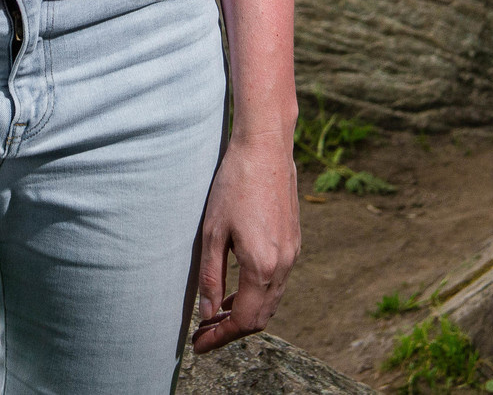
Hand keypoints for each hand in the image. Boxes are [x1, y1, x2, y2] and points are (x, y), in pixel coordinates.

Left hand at [190, 137, 300, 350]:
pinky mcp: (294, 241)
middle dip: (232, 330)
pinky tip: (237, 289)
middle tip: (204, 334)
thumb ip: (211, 278)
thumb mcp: (212, 234)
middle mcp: (284, 264)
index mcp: (263, 266)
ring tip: (216, 315)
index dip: (220, 337)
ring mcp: (293, 253)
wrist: (266, 148)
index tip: (198, 344)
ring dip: (245, 314)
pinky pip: (278, 282)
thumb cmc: (233, 185)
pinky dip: (257, 295)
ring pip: (271, 301)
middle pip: (261, 317)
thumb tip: (208, 314)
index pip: (244, 321)